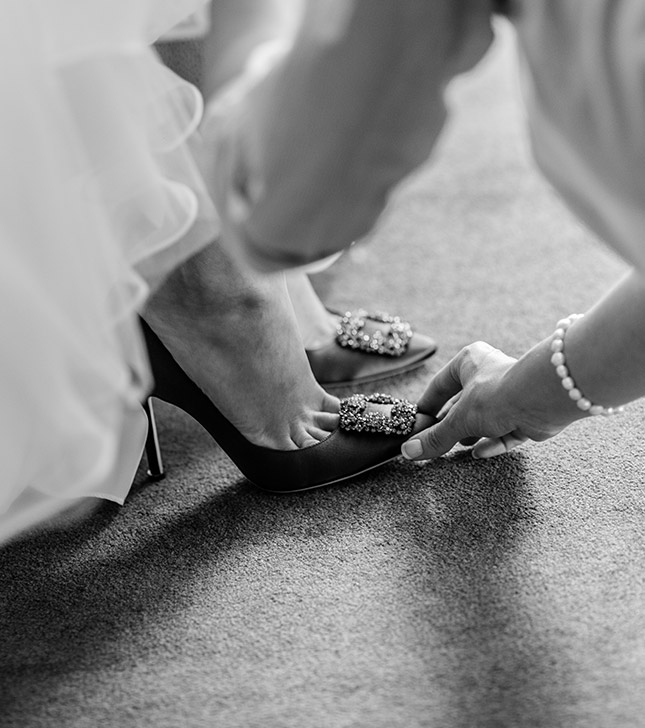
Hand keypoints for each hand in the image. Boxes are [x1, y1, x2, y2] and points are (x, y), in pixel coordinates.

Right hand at [401, 341, 570, 460]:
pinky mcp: (526, 415)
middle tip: (434, 441)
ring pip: (485, 418)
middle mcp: (489, 375)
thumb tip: (409, 451)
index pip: (440, 385)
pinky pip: (505, 432)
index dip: (427, 406)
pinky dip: (492, 443)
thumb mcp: (459, 419)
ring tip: (456, 447)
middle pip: (462, 404)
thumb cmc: (498, 393)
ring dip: (471, 433)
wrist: (544, 398)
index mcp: (469, 362)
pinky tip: (478, 454)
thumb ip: (435, 437)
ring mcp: (509, 395)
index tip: (415, 424)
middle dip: (449, 424)